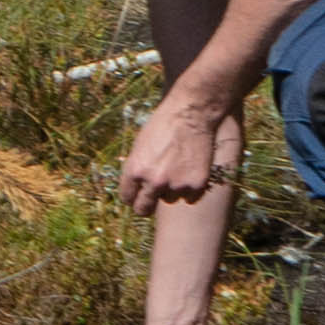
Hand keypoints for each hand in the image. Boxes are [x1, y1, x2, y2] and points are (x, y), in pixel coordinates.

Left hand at [115, 95, 240, 216]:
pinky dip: (190, 188)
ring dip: (171, 190)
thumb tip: (135, 189)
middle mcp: (154, 181)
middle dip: (145, 206)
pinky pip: (190, 197)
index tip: (135, 197)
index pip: (127, 198)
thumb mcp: (139, 146)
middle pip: (144, 209)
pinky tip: (190, 170)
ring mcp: (177, 185)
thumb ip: (137, 170)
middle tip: (150, 201)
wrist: (190, 115)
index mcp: (135, 170)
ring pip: (170, 199)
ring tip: (177, 168)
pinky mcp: (196, 185)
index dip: (131, 197)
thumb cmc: (162, 126)